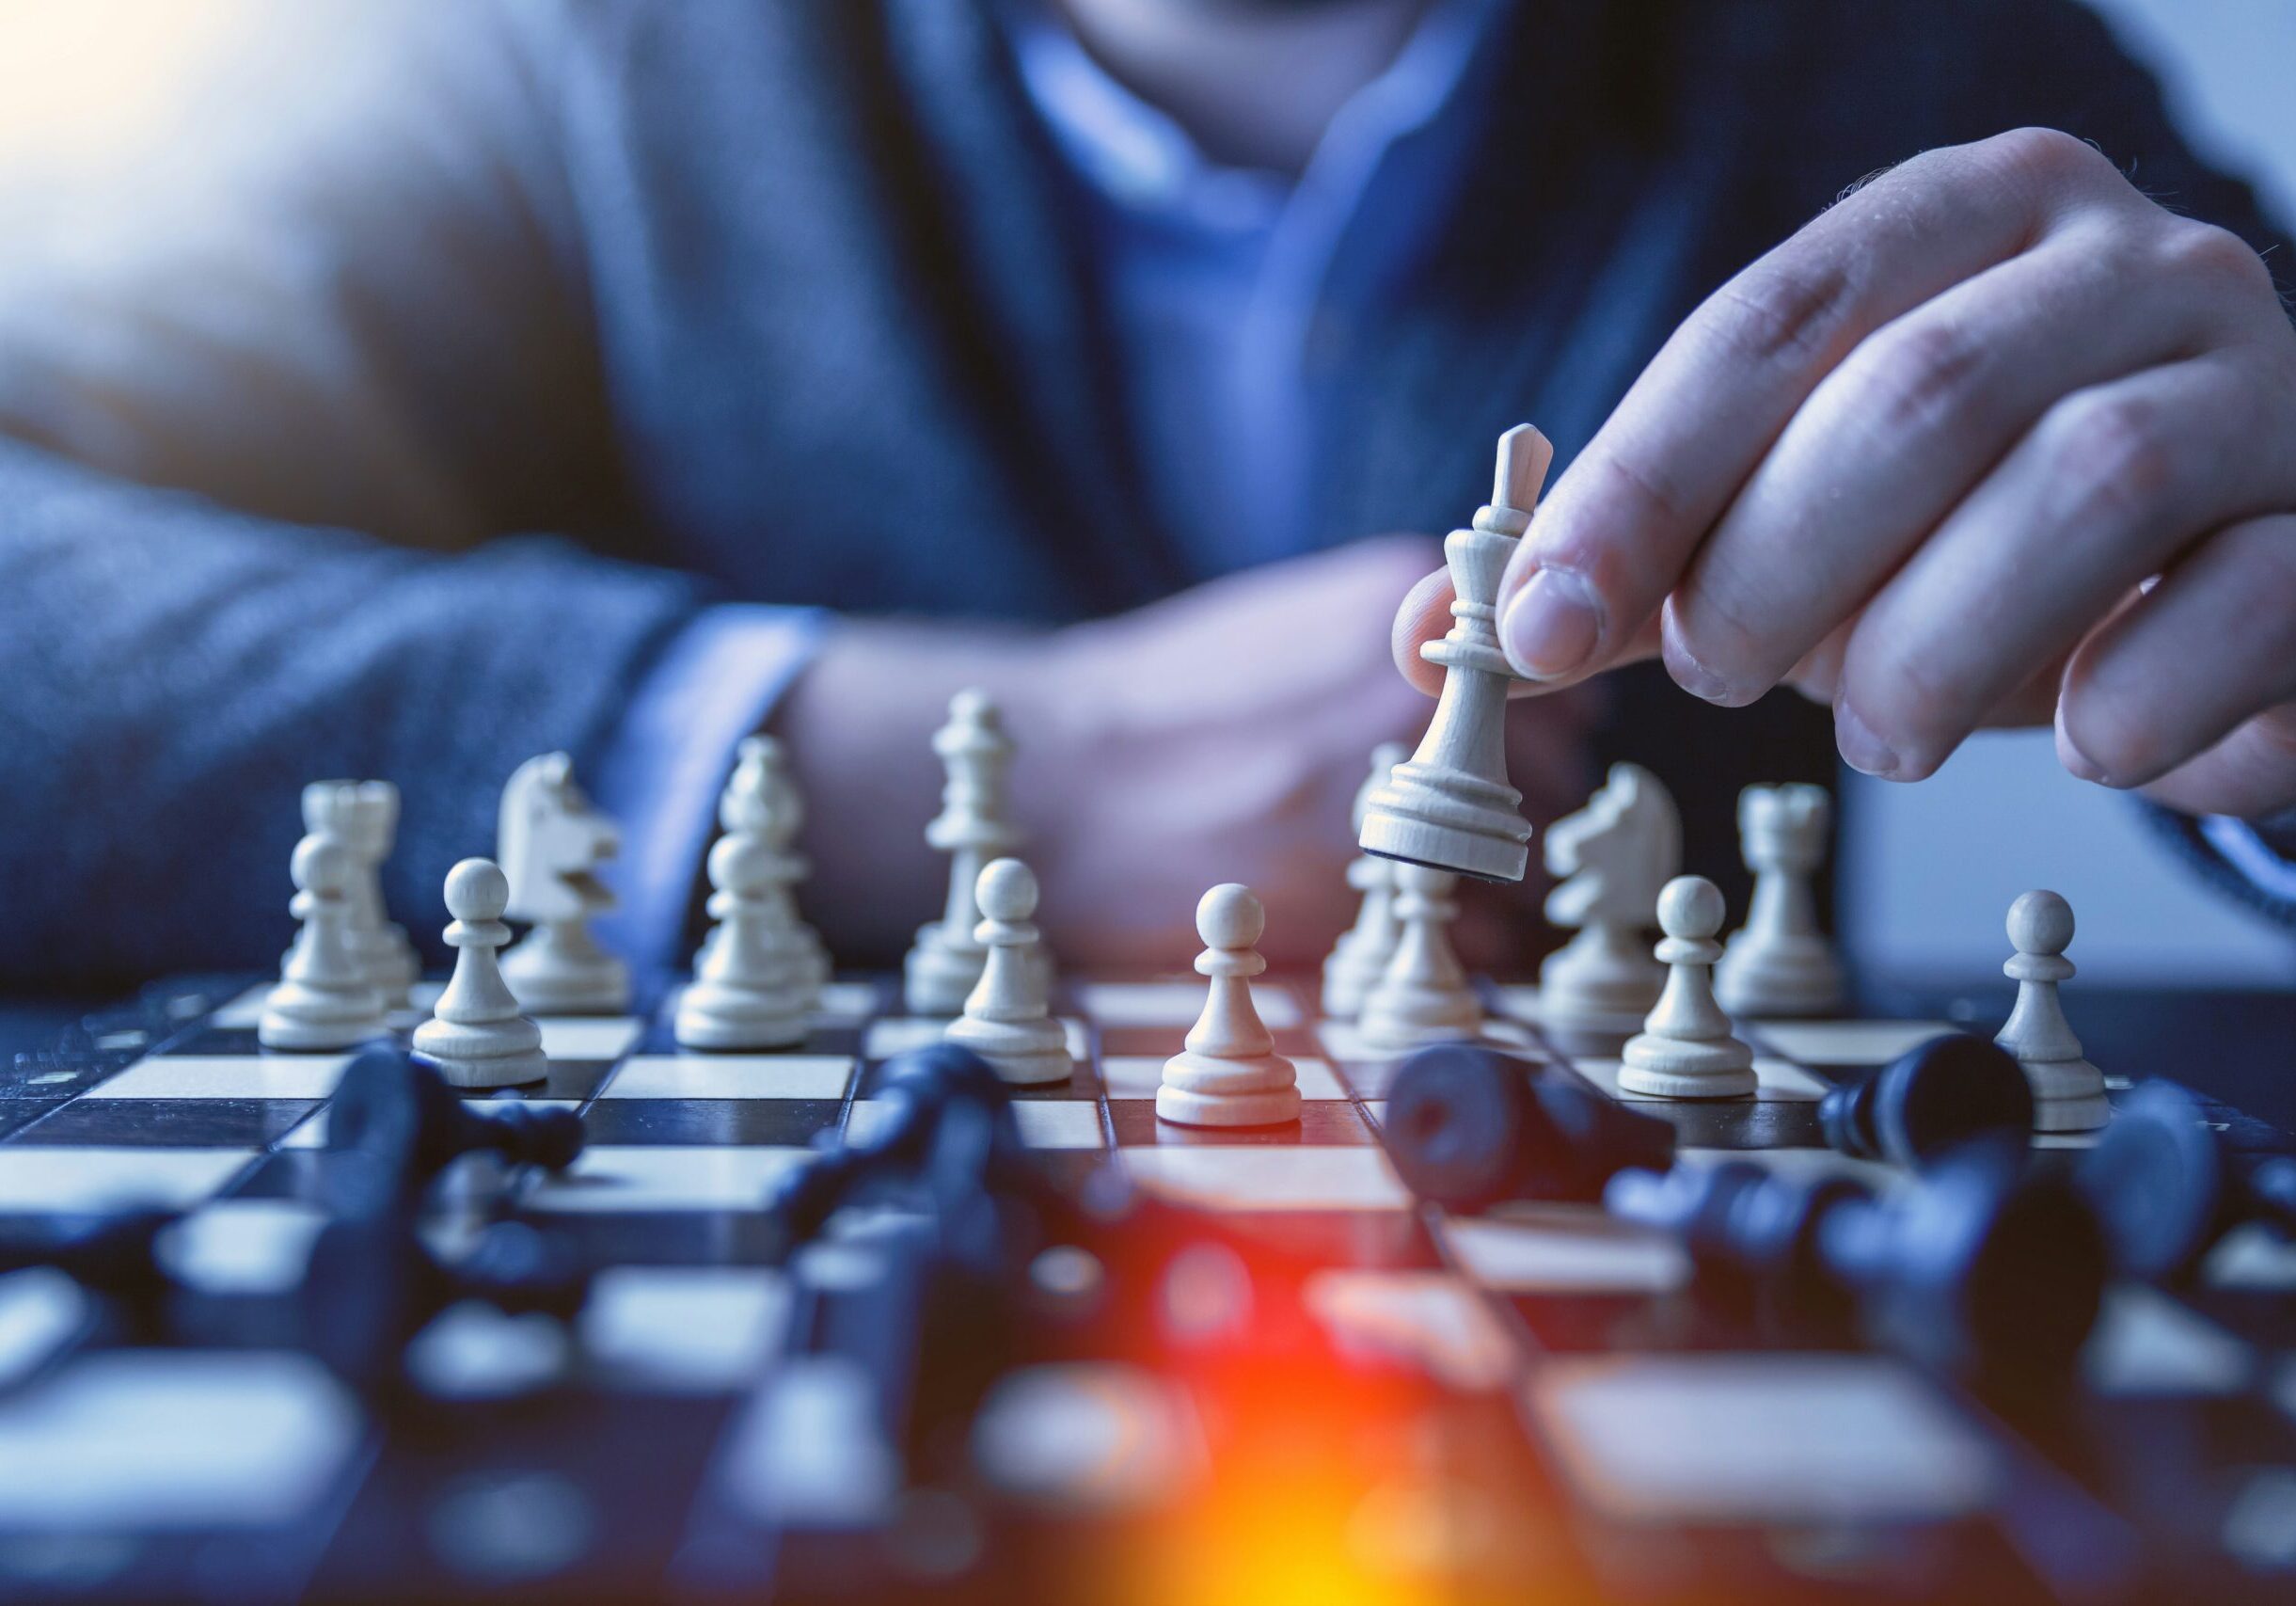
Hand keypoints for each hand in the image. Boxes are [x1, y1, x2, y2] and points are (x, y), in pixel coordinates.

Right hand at [782, 537, 1593, 968]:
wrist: (1058, 783)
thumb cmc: (1167, 708)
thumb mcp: (1294, 623)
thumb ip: (1406, 645)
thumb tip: (1505, 684)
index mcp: (1403, 609)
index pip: (1563, 678)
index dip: (1536, 732)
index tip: (1497, 760)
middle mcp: (1415, 695)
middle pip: (1554, 774)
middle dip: (1514, 814)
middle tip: (1443, 835)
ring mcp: (1393, 795)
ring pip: (1526, 866)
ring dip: (1492, 888)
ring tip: (1412, 886)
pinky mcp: (1361, 896)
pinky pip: (1480, 940)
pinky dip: (1459, 949)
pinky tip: (1389, 928)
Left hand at [1399, 128, 2295, 819]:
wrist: (2229, 573)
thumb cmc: (1981, 537)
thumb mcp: (1800, 521)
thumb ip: (1638, 562)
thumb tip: (1434, 633)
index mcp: (1964, 222)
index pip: (1769, 324)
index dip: (1639, 483)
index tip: (1539, 628)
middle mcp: (2124, 267)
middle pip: (1917, 397)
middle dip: (1777, 571)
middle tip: (1728, 674)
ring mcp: (2257, 383)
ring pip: (2083, 486)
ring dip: (1930, 652)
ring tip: (1877, 732)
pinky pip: (2232, 610)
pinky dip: (2123, 706)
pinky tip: (2073, 741)